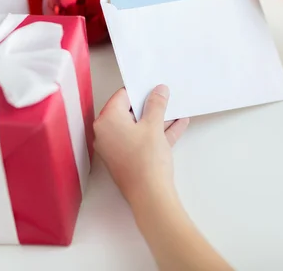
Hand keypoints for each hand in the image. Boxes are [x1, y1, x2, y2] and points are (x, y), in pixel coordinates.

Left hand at [94, 85, 189, 203]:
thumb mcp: (154, 125)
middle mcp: (106, 133)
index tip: (154, 86)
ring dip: (157, 119)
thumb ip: (156, 104)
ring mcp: (116, 147)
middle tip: (164, 97)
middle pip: (129, 111)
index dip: (140, 90)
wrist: (150, 195)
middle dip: (150, 105)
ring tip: (175, 110)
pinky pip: (142, 139)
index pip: (122, 96)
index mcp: (107, 121)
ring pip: (138, 126)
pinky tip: (177, 125)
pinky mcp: (127, 158)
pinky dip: (157, 132)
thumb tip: (158, 90)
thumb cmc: (146, 160)